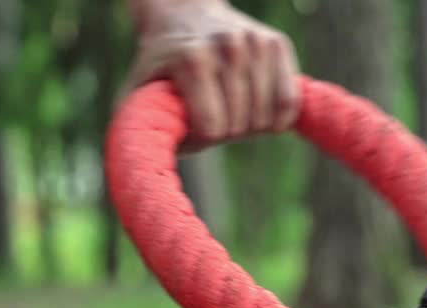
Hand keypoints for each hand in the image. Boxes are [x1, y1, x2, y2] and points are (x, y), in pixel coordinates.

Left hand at [123, 0, 300, 149]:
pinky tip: (260, 115)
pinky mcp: (277, 44)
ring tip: (230, 109)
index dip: (200, 140)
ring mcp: (256, 42)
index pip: (213, 129)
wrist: (185, 15)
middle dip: (224, 133)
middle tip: (211, 115)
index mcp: (193, 59)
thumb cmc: (162, 65)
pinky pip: (289, 104)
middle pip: (239, 127)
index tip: (190, 128)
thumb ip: (137, 128)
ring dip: (248, 127)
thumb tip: (142, 172)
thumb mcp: (139, 92)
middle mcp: (228, 46)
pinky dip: (277, 121)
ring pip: (265, 120)